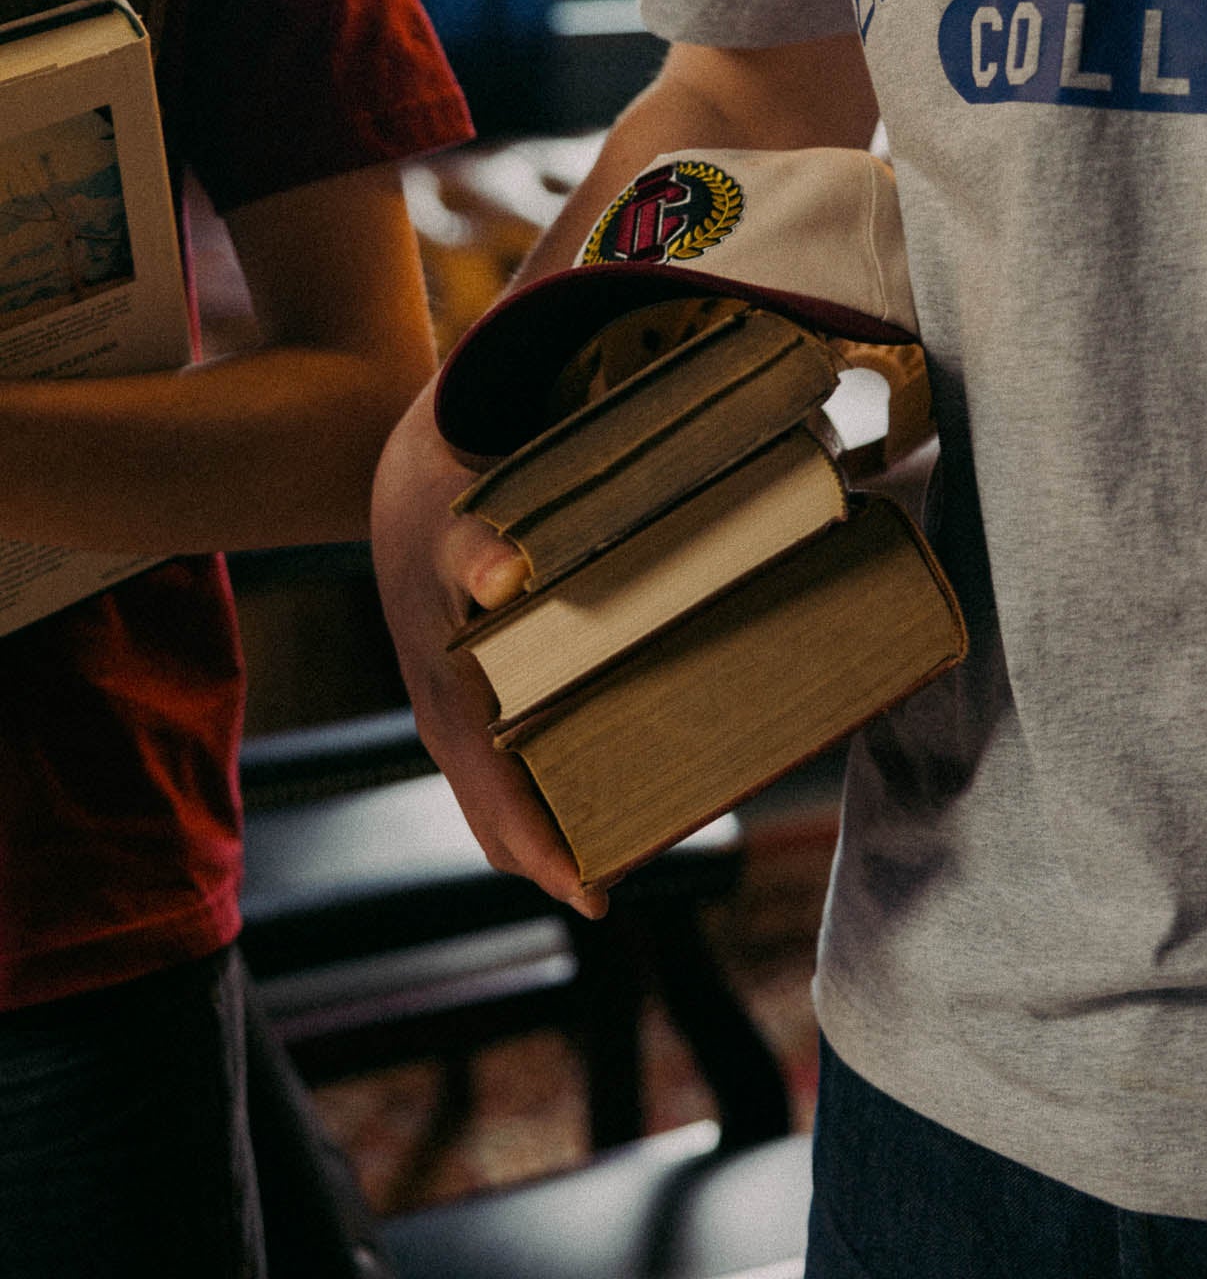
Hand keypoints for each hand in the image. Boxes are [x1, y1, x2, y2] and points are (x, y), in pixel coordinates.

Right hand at [370, 379, 608, 917]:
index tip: (596, 896)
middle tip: (636, 870)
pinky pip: (504, 762)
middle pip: (499, 822)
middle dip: (558, 857)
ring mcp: (454, 712)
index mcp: (446, 701)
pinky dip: (546, 784)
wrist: (398, 483)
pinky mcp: (467, 694)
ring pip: (500, 798)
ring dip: (554, 825)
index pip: (496, 802)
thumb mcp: (455, 521)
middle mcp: (447, 721)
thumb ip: (481, 550)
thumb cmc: (435, 508)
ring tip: (631, 838)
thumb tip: (502, 577)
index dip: (545, 854)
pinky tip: (600, 770)